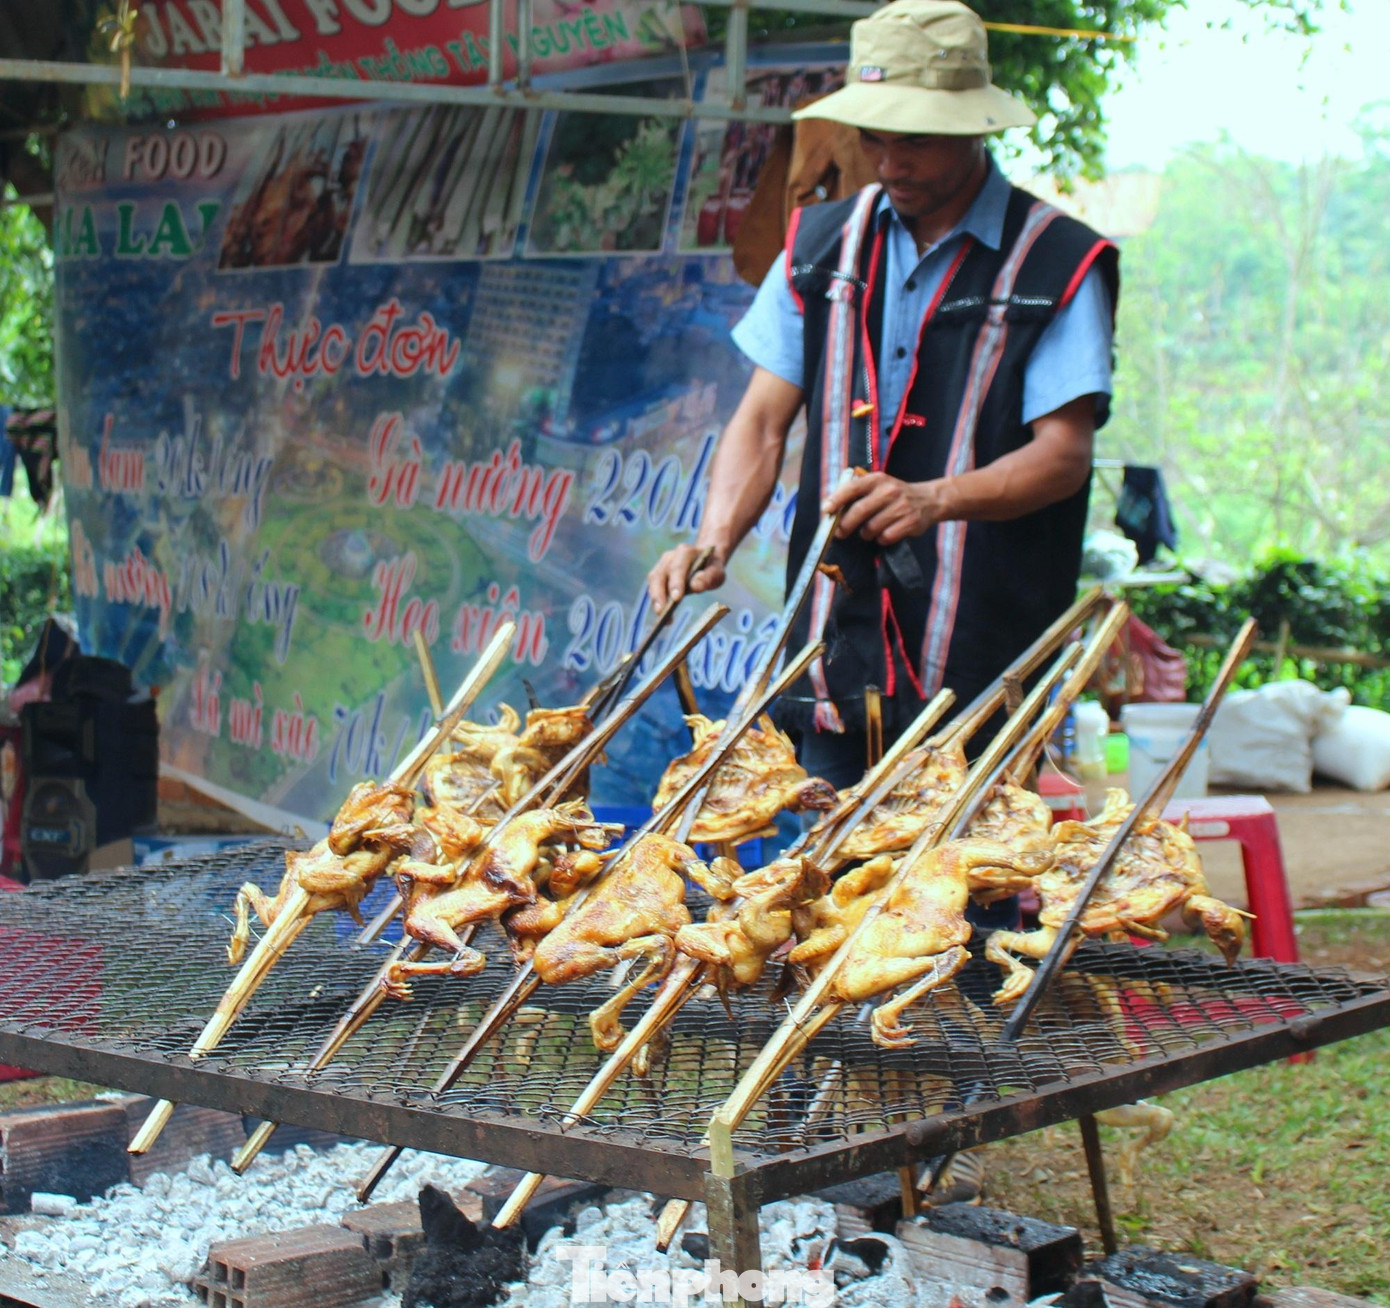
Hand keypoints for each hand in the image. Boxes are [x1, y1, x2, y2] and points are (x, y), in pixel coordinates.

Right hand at [646, 544, 726, 612]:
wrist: (706, 561)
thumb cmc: (711, 568)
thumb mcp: (717, 572)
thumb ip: (708, 578)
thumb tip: (695, 586)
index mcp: (685, 552)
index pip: (678, 567)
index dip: (676, 582)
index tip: (677, 599)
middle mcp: (670, 557)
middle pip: (660, 574)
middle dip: (660, 594)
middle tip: (662, 612)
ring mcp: (661, 565)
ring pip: (653, 581)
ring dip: (656, 600)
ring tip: (662, 617)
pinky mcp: (657, 575)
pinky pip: (653, 588)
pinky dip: (657, 602)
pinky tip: (663, 615)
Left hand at [821, 472, 945, 544]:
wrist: (929, 500)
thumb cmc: (894, 496)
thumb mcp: (878, 486)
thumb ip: (857, 494)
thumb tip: (829, 509)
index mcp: (877, 479)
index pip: (852, 488)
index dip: (836, 499)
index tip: (826, 510)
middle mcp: (890, 490)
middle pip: (859, 511)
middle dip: (845, 525)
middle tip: (840, 533)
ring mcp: (901, 506)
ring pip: (871, 528)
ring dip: (866, 534)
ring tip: (869, 531)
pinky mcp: (910, 522)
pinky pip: (886, 537)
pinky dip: (881, 539)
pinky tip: (884, 534)